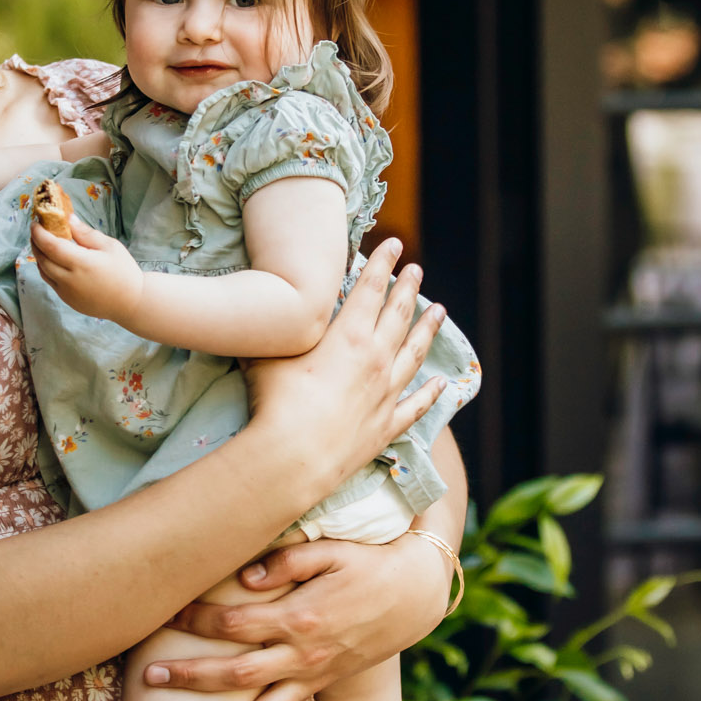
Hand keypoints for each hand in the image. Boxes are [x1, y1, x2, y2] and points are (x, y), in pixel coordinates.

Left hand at [28, 215, 144, 322]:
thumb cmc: (123, 271)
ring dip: (39, 255)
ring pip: (43, 271)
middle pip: (42, 258)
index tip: (35, 223)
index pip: (51, 246)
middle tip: (36, 230)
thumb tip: (68, 219)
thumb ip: (86, 233)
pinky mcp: (67, 300)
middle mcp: (70, 279)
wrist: (130, 302)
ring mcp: (66, 292)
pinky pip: (50, 281)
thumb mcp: (110, 246)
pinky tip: (51, 259)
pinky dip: (46, 268)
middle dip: (35, 242)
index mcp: (81, 263)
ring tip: (42, 243)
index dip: (39, 233)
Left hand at [145, 533, 451, 700]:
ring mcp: (313, 673)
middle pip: (236, 672)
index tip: (167, 610)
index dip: (197, 618)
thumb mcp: (334, 548)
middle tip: (150, 677)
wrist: (415, 593)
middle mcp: (304, 653)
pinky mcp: (321, 682)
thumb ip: (288, 560)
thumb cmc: (370, 561)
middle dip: (191, 676)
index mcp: (301, 616)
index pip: (235, 622)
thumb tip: (244, 574)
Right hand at [242, 237, 446, 495]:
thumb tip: (260, 309)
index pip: (370, 288)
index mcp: (349, 334)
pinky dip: (431, 393)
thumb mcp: (267, 352)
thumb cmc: (277, 400)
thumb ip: (274, 330)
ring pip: (415, 353)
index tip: (395, 245)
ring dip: (428, 329)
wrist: (295, 456)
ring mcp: (386, 393)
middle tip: (416, 270)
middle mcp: (376, 358)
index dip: (382, 263)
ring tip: (440, 311)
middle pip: (398, 315)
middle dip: (408, 288)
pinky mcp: (387, 425)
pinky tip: (441, 383)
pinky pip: (416, 405)